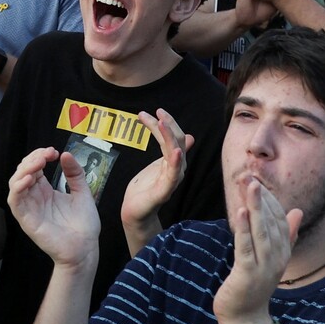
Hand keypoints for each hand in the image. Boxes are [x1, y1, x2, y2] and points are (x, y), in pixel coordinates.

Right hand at [5, 147, 100, 267]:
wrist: (85, 248)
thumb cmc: (84, 225)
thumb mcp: (83, 193)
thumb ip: (75, 174)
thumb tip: (66, 154)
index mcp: (45, 191)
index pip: (34, 168)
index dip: (40, 156)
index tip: (54, 151)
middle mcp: (34, 198)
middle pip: (22, 172)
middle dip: (32, 159)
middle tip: (47, 155)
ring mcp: (29, 208)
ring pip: (15, 183)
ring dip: (24, 170)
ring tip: (39, 163)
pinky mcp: (26, 219)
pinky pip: (15, 201)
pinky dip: (18, 188)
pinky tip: (29, 179)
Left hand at [120, 110, 192, 231]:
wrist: (135, 212)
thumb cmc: (145, 189)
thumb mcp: (157, 165)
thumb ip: (168, 150)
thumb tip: (189, 136)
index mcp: (173, 162)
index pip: (175, 138)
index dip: (168, 123)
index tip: (156, 111)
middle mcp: (176, 169)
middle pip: (177, 142)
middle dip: (169, 125)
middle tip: (157, 112)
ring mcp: (172, 179)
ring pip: (175, 154)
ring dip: (169, 137)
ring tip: (160, 122)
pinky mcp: (165, 190)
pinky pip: (173, 174)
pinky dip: (176, 162)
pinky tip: (176, 152)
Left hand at [211, 175, 298, 323]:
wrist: (245, 318)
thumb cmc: (254, 287)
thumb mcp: (271, 258)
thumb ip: (285, 235)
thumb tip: (296, 211)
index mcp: (282, 250)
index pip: (280, 219)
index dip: (270, 199)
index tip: (257, 179)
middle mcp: (277, 256)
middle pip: (272, 221)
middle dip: (262, 197)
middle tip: (250, 174)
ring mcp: (265, 265)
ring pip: (262, 231)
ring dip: (257, 207)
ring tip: (250, 185)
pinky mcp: (248, 273)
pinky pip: (247, 247)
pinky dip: (244, 229)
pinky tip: (241, 211)